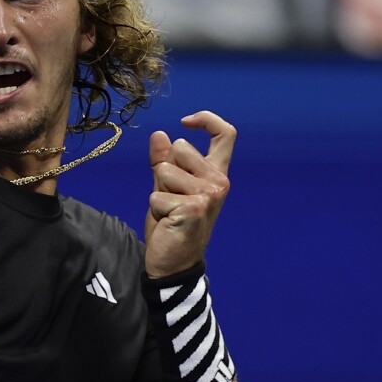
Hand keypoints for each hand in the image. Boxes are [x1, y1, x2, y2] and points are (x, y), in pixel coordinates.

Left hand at [144, 111, 234, 278]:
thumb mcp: (167, 187)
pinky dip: (155, 208)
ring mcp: (209, 195)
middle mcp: (218, 182)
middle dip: (165, 170)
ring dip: (158, 191)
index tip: (186, 122)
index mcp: (216, 173)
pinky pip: (157, 195)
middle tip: (171, 196)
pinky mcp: (193, 209)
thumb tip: (159, 134)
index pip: (226, 134)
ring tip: (169, 210)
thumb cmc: (173, 223)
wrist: (174, 262)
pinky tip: (168, 222)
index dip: (207, 119)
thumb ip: (163, 161)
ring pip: (165, 170)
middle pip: (181, 148)